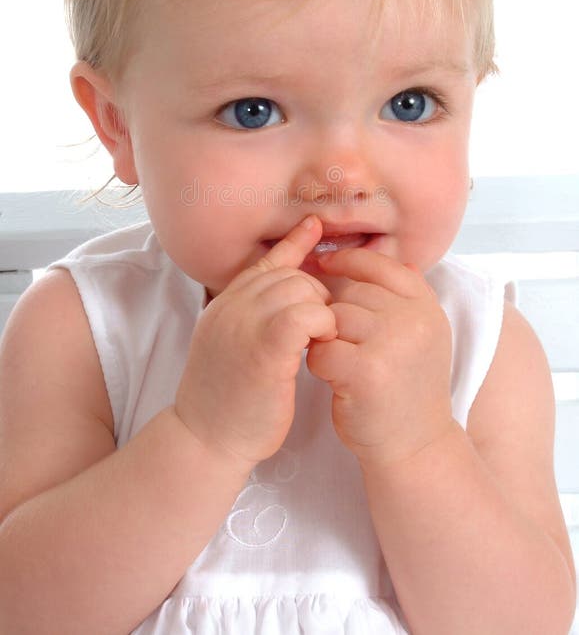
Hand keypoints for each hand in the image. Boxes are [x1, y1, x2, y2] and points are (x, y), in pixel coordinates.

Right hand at [175, 216, 336, 468]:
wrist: (205, 439)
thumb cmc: (226, 401)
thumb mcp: (231, 345)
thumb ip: (250, 316)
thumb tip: (280, 297)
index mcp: (225, 304)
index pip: (265, 263)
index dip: (293, 244)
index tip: (314, 225)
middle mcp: (233, 305)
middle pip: (290, 274)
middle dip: (315, 296)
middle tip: (319, 329)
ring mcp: (246, 323)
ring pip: (302, 289)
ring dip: (320, 312)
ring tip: (318, 341)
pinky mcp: (266, 346)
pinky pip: (307, 315)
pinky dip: (322, 327)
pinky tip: (318, 348)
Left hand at [306, 249, 453, 469]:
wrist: (417, 446)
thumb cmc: (409, 389)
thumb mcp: (424, 336)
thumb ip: (409, 297)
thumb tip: (394, 258)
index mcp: (426, 306)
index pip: (381, 265)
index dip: (348, 260)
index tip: (324, 264)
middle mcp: (413, 320)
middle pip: (351, 293)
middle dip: (336, 313)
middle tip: (341, 341)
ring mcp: (391, 344)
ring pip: (333, 318)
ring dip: (326, 338)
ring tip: (339, 360)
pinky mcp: (366, 372)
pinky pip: (322, 349)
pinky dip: (318, 363)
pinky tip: (332, 377)